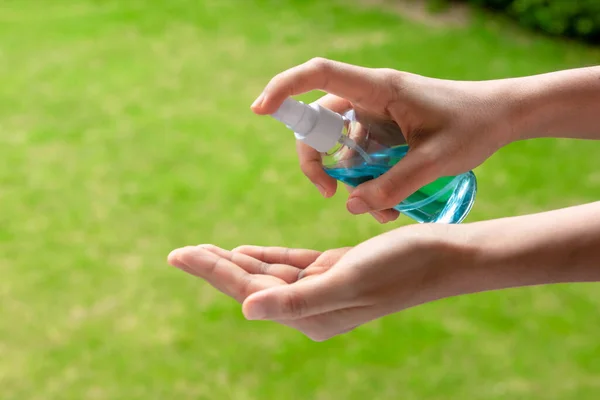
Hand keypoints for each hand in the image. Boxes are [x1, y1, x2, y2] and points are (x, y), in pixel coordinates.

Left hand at [167, 223, 472, 340]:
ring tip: (202, 250)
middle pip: (252, 283)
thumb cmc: (399, 268)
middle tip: (179, 253)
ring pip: (268, 272)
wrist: (441, 256)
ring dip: (236, 260)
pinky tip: (244, 251)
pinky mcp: (333, 270)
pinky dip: (265, 256)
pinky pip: (290, 263)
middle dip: (215, 266)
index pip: (249, 289)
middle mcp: (312, 306)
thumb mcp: (346, 281)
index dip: (213, 271)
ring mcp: (322, 287)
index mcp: (310, 314)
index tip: (180, 254)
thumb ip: (297, 300)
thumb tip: (247, 309)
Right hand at [251, 58, 514, 222]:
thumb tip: (352, 207)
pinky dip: (366, 181)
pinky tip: (390, 205)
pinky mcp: (384, 130)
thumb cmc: (474, 126)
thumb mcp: (436, 160)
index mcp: (379, 88)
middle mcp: (371, 97)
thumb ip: (394, 186)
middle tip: (328, 193)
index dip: (285, 88)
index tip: (260, 110)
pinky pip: (360, 156)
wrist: (503, 116)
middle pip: (319, 122)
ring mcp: (376, 114)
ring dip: (349, 180)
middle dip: (316, 160)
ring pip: (339, 145)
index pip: (319, 75)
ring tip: (380, 211)